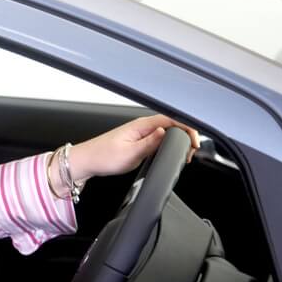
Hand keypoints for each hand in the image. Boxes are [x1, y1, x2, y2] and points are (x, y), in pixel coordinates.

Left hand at [54, 115, 200, 190]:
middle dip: (186, 136)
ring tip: (185, 153)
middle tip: (191, 152)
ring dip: (178, 140)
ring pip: (166, 131)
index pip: (172, 120)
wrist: (86, 162)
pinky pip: (159, 138)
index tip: (195, 143)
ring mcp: (140, 133)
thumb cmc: (102, 157)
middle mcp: (141, 126)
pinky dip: (169, 144)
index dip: (188, 129)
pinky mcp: (137, 140)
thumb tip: (165, 133)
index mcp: (141, 125)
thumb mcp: (130, 153)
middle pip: (173, 124)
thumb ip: (150, 143)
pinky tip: (171, 152)